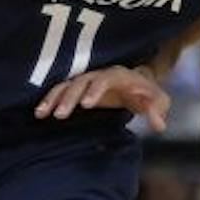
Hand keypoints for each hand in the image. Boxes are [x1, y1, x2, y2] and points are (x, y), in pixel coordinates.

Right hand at [36, 65, 170, 131]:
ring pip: (67, 85)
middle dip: (70, 97)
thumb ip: (157, 110)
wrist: (136, 82)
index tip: (86, 104)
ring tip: (42, 113)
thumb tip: (159, 126)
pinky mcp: (78, 87)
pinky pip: (60, 91)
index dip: (95, 89)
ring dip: (54, 98)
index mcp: (118, 75)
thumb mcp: (158, 100)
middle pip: (82, 81)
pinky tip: (39, 113)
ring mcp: (86, 79)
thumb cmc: (147, 93)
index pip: (105, 78)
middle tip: (60, 114)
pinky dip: (49, 100)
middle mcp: (99, 74)